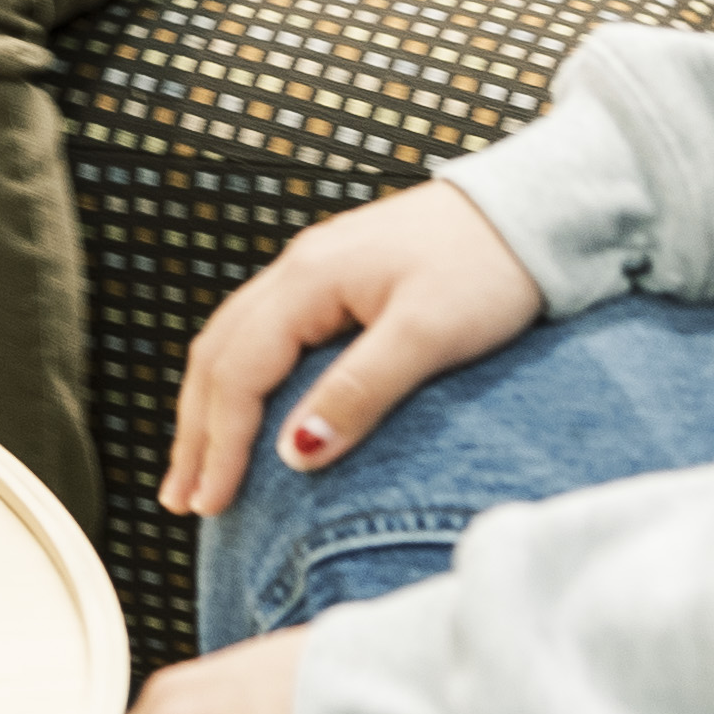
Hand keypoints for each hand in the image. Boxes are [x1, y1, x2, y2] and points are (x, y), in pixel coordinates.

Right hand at [163, 177, 548, 515]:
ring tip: (197, 467)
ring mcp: (310, 271)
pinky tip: (242, 409)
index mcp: (306, 281)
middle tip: (181, 500)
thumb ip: (360, 391)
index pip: (238, 373)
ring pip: (231, 345)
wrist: (532, 209)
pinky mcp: (334, 279)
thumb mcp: (429, 335)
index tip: (210, 504)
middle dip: (194, 433)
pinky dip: (237, 382)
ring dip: (207, 409)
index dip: (219, 443)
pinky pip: (260, 336)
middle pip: (217, 358)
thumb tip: (295, 454)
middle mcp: (293, 271)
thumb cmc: (489, 268)